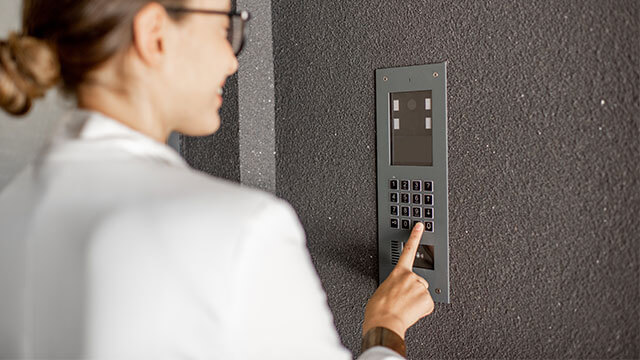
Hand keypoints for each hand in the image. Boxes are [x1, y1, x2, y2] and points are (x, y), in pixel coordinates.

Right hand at [362, 223, 434, 339]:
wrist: (384, 323)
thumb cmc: (378, 309)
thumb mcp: (382, 289)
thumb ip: (394, 283)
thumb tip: (397, 290)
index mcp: (398, 272)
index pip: (408, 250)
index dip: (415, 236)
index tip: (420, 226)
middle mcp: (411, 277)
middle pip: (418, 281)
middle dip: (413, 291)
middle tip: (402, 301)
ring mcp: (420, 288)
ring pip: (422, 294)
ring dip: (415, 301)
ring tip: (404, 308)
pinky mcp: (427, 300)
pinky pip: (427, 305)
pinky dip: (421, 310)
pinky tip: (411, 312)